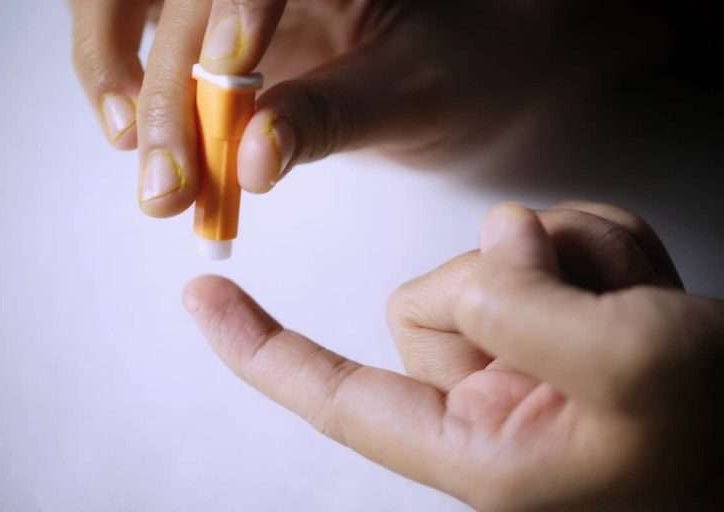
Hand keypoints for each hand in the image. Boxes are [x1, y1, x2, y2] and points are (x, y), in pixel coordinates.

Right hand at [70, 1, 666, 216]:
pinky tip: (143, 144)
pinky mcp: (216, 24)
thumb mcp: (414, 94)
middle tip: (171, 183)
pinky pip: (148, 43)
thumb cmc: (468, 67)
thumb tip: (250, 161)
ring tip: (153, 174)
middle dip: (166, 85)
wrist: (475, 67)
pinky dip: (133, 92)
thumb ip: (331, 118)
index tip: (230, 65)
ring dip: (122, 81)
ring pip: (134, 4)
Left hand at [184, 201, 723, 509]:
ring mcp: (524, 358)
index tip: (201, 298)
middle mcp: (488, 404)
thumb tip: (490, 243)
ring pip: (494, 260)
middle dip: (508, 276)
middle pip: (431, 297)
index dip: (261, 349)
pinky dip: (601, 247)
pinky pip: (547, 245)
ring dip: (571, 258)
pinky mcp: (560, 318)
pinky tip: (644, 288)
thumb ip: (527, 307)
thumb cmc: (721, 436)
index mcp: (479, 450)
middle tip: (599, 300)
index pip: (338, 399)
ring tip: (640, 303)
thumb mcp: (631, 367)